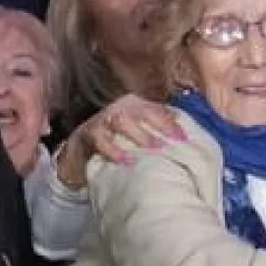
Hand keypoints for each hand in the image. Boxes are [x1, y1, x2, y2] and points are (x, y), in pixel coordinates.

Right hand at [56, 95, 183, 188]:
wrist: (81, 147)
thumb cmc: (117, 137)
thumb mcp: (138, 128)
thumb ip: (157, 124)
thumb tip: (181, 125)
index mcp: (134, 104)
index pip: (156, 109)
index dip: (170, 122)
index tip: (184, 138)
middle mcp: (119, 108)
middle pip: (141, 111)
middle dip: (159, 125)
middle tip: (172, 142)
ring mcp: (103, 119)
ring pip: (122, 121)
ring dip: (139, 134)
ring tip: (153, 149)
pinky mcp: (89, 134)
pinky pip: (101, 140)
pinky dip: (114, 151)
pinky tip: (126, 161)